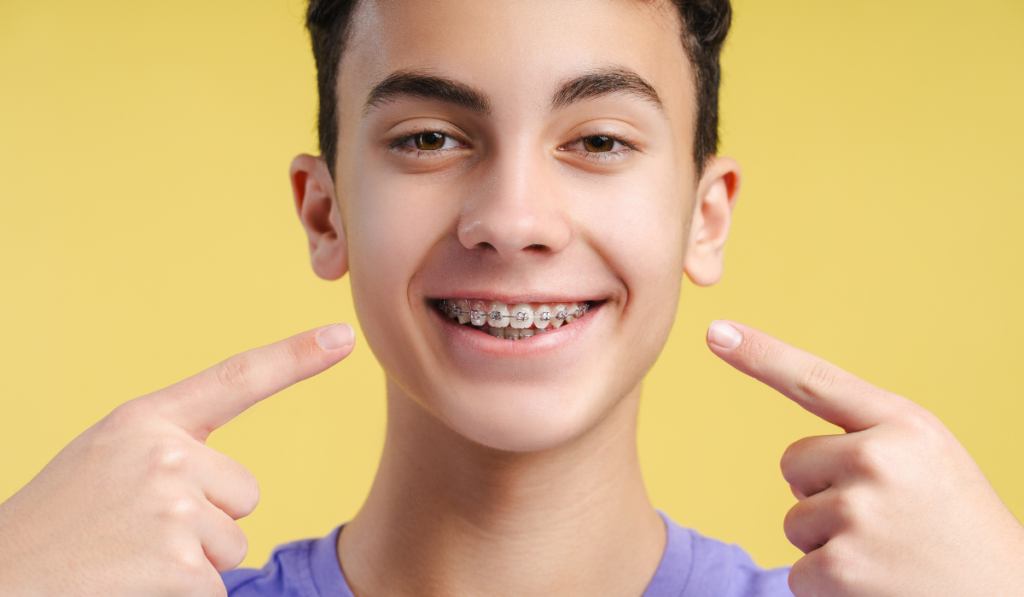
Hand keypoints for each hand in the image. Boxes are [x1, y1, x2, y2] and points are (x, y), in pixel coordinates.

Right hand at [0, 323, 354, 596]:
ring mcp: (173, 510)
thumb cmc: (59, 525)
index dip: (296, 357)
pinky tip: (132, 587)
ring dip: (192, 563)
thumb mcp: (107, 461)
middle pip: (244, 494)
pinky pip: (216, 586)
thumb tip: (240, 492)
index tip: (344, 337)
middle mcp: (165, 455)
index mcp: (146, 421)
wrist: (1, 578)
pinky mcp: (181, 567)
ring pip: (233, 544)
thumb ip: (172, 452)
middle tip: (135, 534)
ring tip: (127, 559)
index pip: (237, 380)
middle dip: (206, 521)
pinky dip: (183, 596)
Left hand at [706, 320, 1023, 596]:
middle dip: (823, 493)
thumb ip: (869, 437)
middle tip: (885, 519)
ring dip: (828, 542)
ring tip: (888, 552)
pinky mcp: (841, 569)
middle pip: (793, 463)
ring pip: (794, 519)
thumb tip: (794, 462)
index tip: (716, 331)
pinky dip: (827, 585)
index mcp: (902, 424)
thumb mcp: (928, 457)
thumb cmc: (955, 524)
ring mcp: (858, 514)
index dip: (760, 355)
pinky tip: (876, 584)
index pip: (814, 380)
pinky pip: (798, 569)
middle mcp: (878, 459)